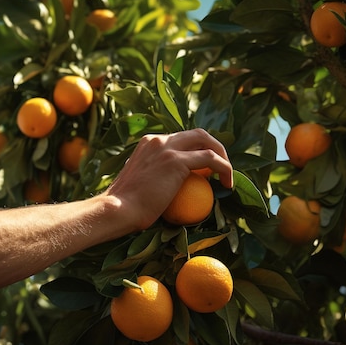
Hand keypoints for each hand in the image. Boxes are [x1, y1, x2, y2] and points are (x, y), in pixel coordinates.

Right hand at [103, 129, 232, 229]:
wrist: (118, 210)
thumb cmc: (126, 206)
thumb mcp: (140, 182)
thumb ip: (153, 176)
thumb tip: (167, 186)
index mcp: (149, 142)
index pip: (181, 139)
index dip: (197, 150)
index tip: (205, 169)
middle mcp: (158, 140)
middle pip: (197, 134)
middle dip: (215, 148)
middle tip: (222, 168)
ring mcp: (167, 148)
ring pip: (207, 142)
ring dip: (223, 157)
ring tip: (227, 176)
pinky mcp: (177, 161)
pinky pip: (211, 159)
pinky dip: (224, 168)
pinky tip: (227, 184)